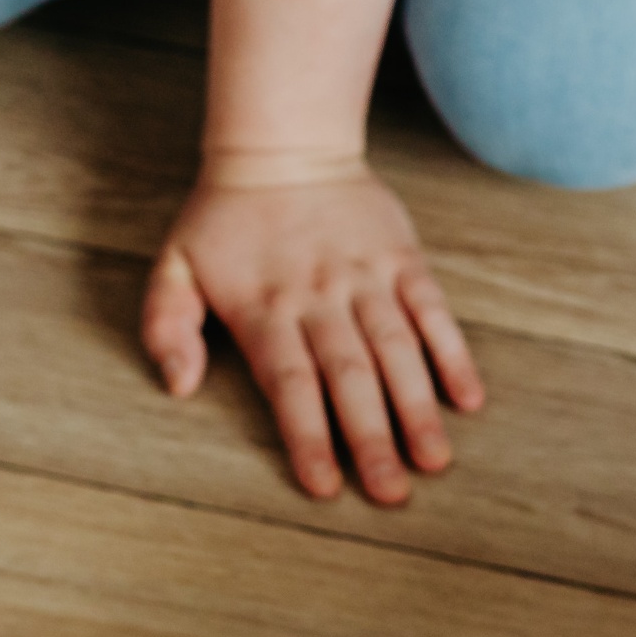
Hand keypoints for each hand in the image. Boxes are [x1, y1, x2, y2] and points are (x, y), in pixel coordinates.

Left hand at [142, 160, 483, 504]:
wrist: (284, 141)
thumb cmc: (225, 217)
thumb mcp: (174, 263)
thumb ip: (166, 324)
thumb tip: (179, 386)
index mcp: (265, 308)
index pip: (291, 384)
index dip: (308, 437)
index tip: (326, 487)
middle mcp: (320, 298)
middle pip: (350, 377)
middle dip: (371, 439)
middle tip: (391, 495)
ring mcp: (366, 279)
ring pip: (397, 350)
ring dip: (417, 408)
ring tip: (434, 460)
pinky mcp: (403, 260)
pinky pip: (432, 311)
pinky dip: (452, 353)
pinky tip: (468, 399)